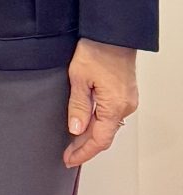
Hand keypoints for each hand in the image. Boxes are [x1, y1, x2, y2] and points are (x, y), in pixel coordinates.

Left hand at [65, 39, 137, 167]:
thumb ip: (78, 106)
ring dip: (92, 135)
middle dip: (85, 147)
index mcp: (114, 106)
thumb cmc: (96, 51)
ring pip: (108, 125)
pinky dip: (99, 123)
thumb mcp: (78, 78)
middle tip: (68, 155)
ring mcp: (127, 100)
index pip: (99, 140)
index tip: (69, 160)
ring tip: (74, 143)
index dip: (83, 152)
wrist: (112, 34)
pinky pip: (111, 115)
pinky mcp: (125, 93)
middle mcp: (125, 106)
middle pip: (105, 135)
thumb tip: (75, 129)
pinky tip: (86, 124)